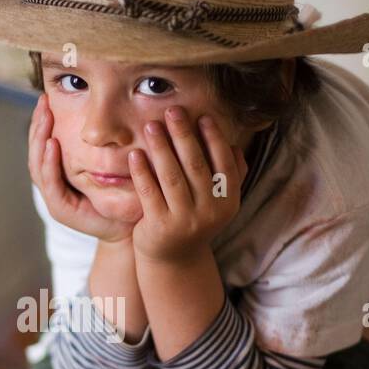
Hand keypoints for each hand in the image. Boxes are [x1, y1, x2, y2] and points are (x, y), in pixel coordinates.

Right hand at [27, 93, 137, 243]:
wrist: (130, 227)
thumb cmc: (125, 194)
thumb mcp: (113, 162)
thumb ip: (104, 141)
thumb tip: (106, 108)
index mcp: (62, 172)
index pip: (45, 142)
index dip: (43, 121)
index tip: (47, 98)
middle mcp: (54, 184)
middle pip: (37, 150)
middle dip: (38, 125)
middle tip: (42, 102)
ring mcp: (55, 198)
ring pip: (38, 165)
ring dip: (40, 140)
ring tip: (45, 118)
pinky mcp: (61, 209)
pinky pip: (51, 184)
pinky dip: (50, 164)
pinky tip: (52, 144)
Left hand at [128, 106, 246, 263]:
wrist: (174, 259)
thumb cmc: (195, 219)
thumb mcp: (217, 201)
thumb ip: (228, 175)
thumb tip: (233, 144)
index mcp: (228, 201)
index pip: (223, 164)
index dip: (213, 139)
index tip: (201, 116)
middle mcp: (210, 212)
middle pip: (195, 166)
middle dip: (183, 135)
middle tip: (172, 110)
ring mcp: (185, 221)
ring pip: (172, 177)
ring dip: (161, 148)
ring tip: (151, 126)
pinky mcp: (160, 227)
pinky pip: (149, 193)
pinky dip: (142, 172)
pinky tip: (135, 154)